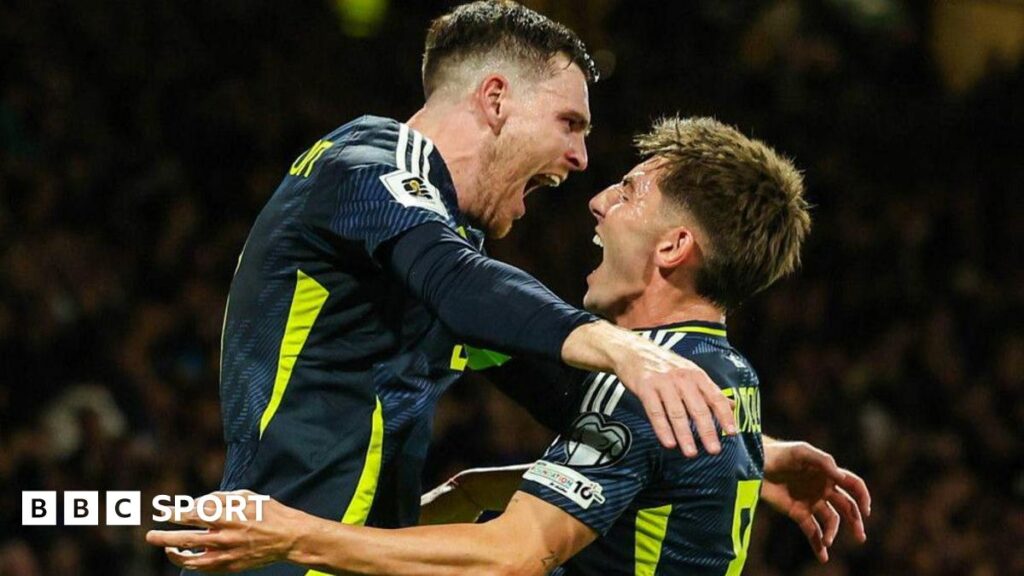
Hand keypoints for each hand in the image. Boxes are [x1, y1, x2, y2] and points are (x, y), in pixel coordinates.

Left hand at [146, 490, 308, 571]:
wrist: (289, 537)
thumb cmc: (269, 512)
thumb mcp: (248, 496)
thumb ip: (221, 498)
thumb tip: (199, 503)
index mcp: (230, 516)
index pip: (194, 516)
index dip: (175, 514)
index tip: (163, 512)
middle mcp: (226, 537)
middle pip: (187, 539)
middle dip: (165, 538)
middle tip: (150, 535)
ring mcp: (228, 554)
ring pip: (193, 559)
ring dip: (174, 554)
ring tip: (164, 549)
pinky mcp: (231, 566)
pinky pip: (205, 568)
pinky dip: (191, 564)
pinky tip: (184, 557)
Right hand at [562, 322, 735, 456]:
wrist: (634, 351)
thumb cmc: (665, 366)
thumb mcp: (691, 373)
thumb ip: (710, 391)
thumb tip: (733, 406)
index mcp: (696, 375)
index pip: (715, 397)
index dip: (724, 416)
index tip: (732, 433)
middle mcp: (682, 378)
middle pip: (697, 408)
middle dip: (707, 431)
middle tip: (714, 450)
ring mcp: (663, 382)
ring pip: (676, 412)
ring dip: (685, 435)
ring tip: (691, 453)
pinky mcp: (645, 387)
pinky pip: (655, 411)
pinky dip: (662, 429)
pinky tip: (669, 443)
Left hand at [762, 440, 871, 562]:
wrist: (755, 463)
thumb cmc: (780, 453)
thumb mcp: (802, 452)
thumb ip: (823, 462)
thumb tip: (841, 477)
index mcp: (828, 474)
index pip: (853, 486)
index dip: (863, 497)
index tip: (866, 511)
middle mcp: (824, 490)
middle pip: (847, 508)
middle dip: (855, 522)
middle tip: (860, 536)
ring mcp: (811, 502)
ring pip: (830, 521)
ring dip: (832, 534)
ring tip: (827, 542)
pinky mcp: (797, 513)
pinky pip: (812, 531)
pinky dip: (818, 544)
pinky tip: (823, 556)